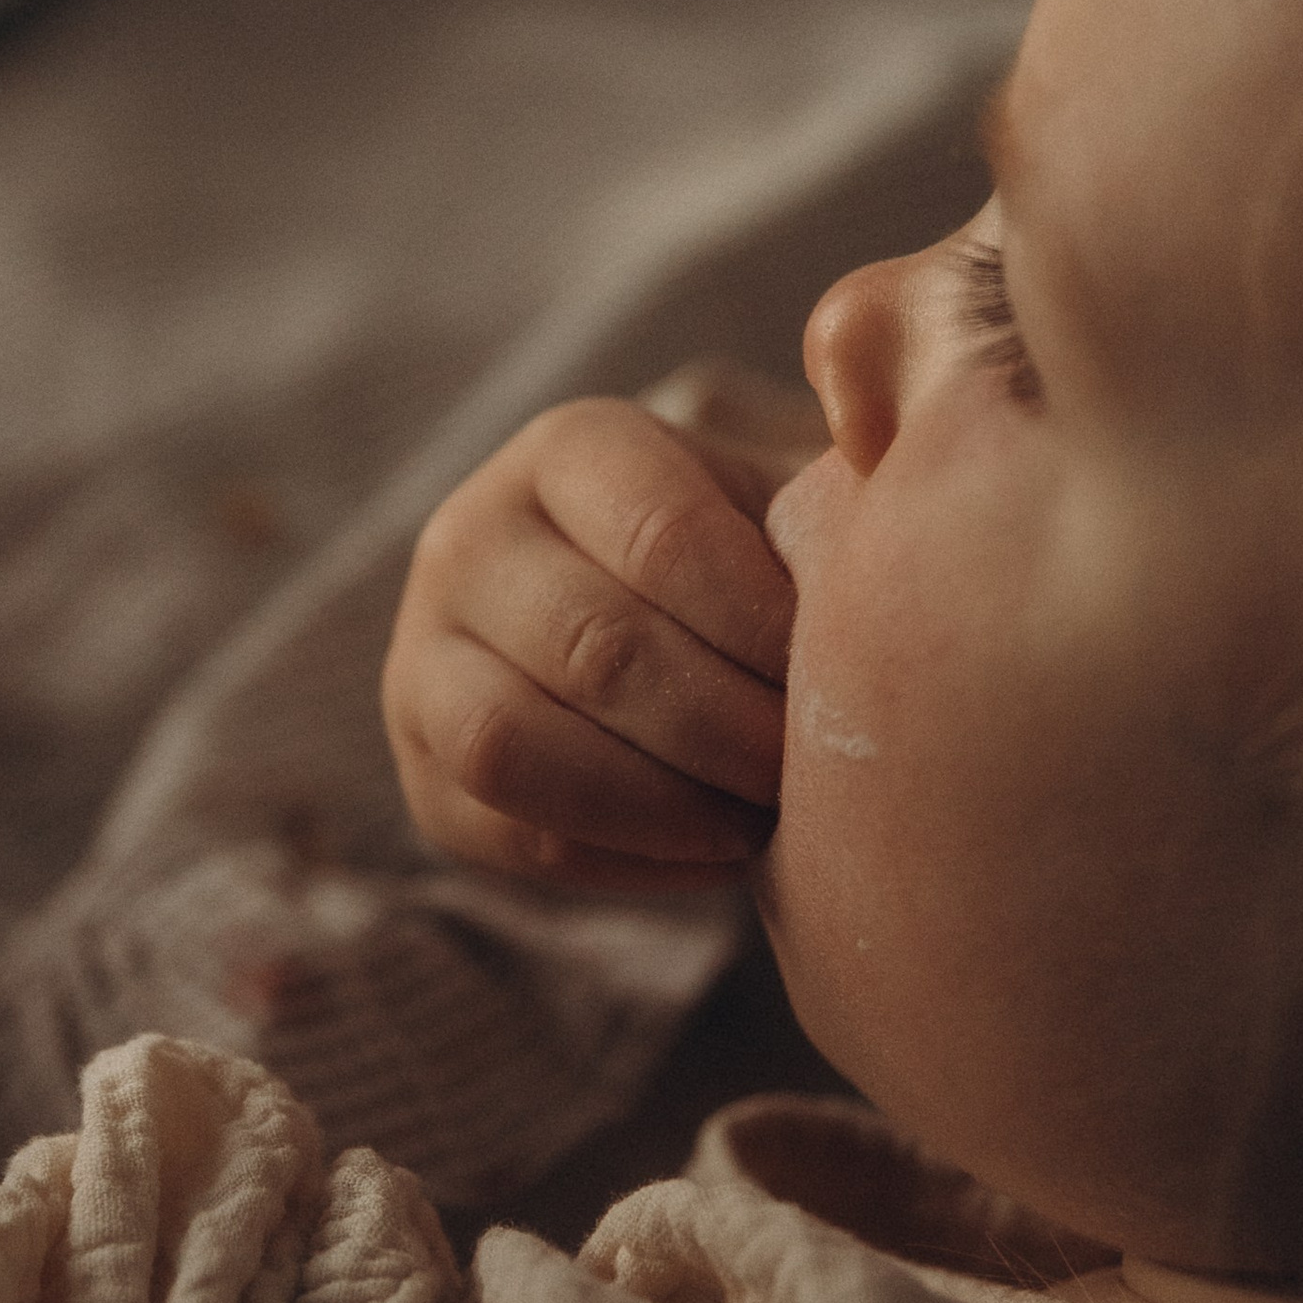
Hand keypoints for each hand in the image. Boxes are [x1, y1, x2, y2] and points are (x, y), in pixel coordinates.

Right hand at [381, 385, 812, 896]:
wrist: (662, 641)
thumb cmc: (755, 567)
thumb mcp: (788, 500)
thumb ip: (837, 484)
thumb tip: (880, 444)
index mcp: (567, 451)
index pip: (663, 537)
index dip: (766, 626)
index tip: (851, 673)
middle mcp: (468, 538)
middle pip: (595, 650)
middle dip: (727, 728)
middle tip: (816, 767)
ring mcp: (421, 657)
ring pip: (511, 745)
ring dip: (659, 801)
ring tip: (758, 816)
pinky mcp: (422, 772)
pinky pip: (512, 836)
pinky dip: (629, 859)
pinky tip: (715, 850)